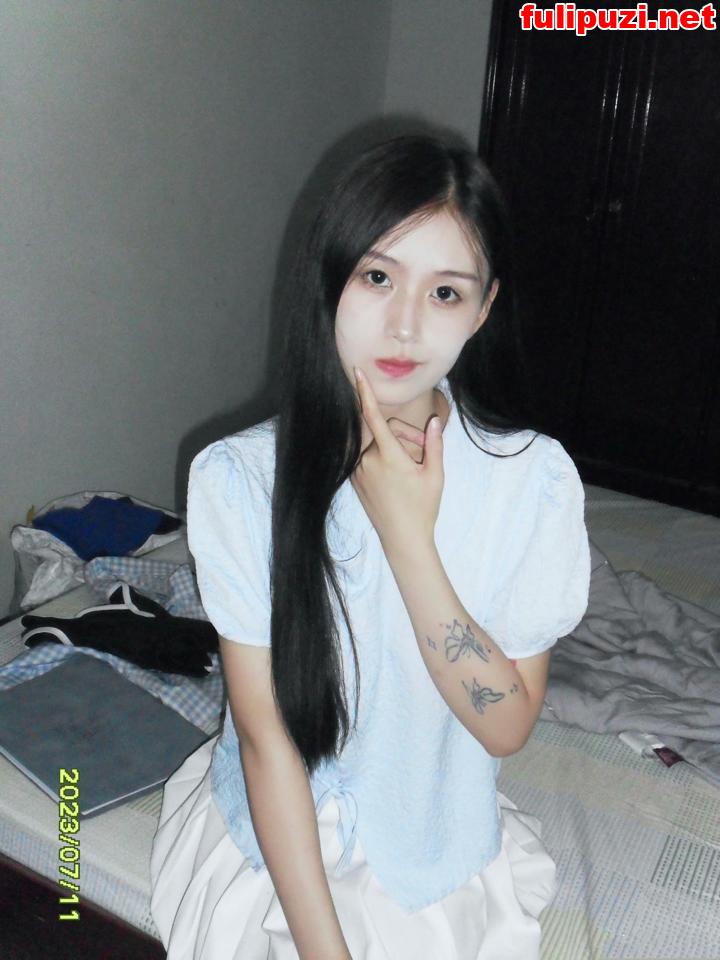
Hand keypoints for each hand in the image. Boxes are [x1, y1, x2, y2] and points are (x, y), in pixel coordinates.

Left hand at [350, 366, 443, 554]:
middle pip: (385, 431)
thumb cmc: (423, 507)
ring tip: (413, 467)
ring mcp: (358, 472)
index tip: (356, 372)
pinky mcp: (355, 481)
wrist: (403, 538)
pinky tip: (398, 478)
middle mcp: (368, 461)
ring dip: (395, 447)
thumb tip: (434, 422)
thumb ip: (433, 445)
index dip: (365, 393)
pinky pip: (368, 458)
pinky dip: (384, 459)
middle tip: (424, 449)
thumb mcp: (435, 475)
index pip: (373, 416)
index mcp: (388, 456)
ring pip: (376, 445)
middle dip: (406, 434)